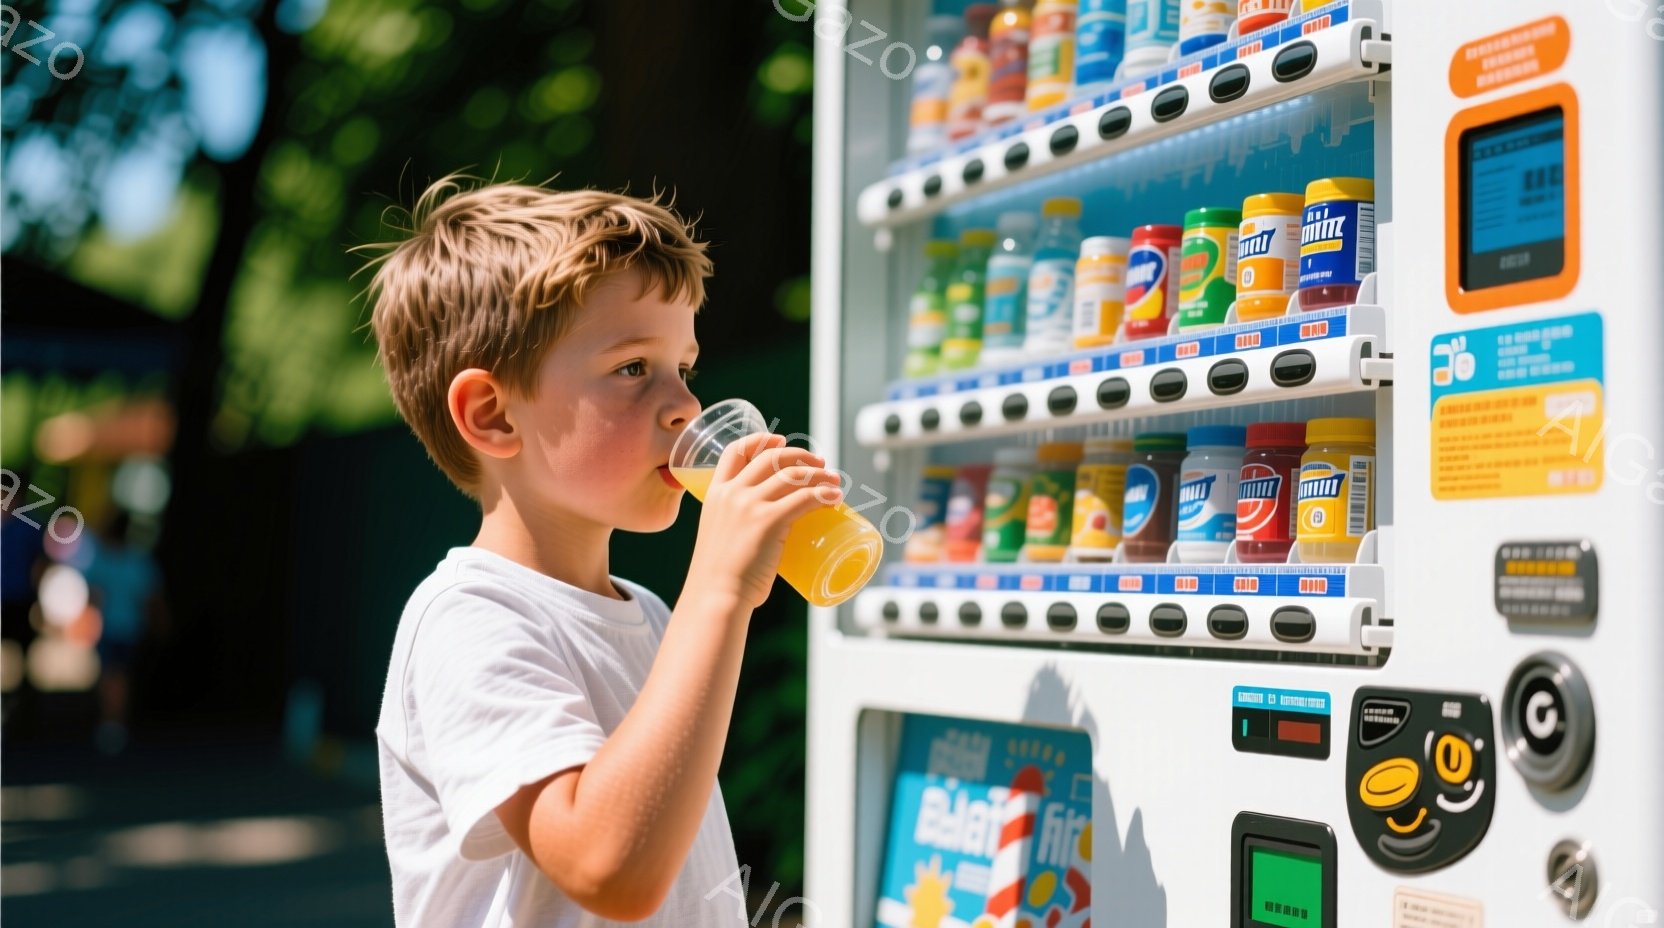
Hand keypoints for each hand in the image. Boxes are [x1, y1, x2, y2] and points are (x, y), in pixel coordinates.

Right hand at [683, 433, 842, 609]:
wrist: (716, 596)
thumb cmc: (719, 577)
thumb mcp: (720, 536)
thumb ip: (737, 526)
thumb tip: (764, 533)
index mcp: (715, 493)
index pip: (736, 451)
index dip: (761, 439)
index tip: (779, 438)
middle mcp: (732, 493)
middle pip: (772, 458)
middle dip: (801, 456)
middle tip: (820, 465)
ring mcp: (749, 506)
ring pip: (793, 476)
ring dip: (820, 475)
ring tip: (835, 483)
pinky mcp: (769, 522)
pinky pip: (804, 499)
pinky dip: (824, 495)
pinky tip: (835, 498)